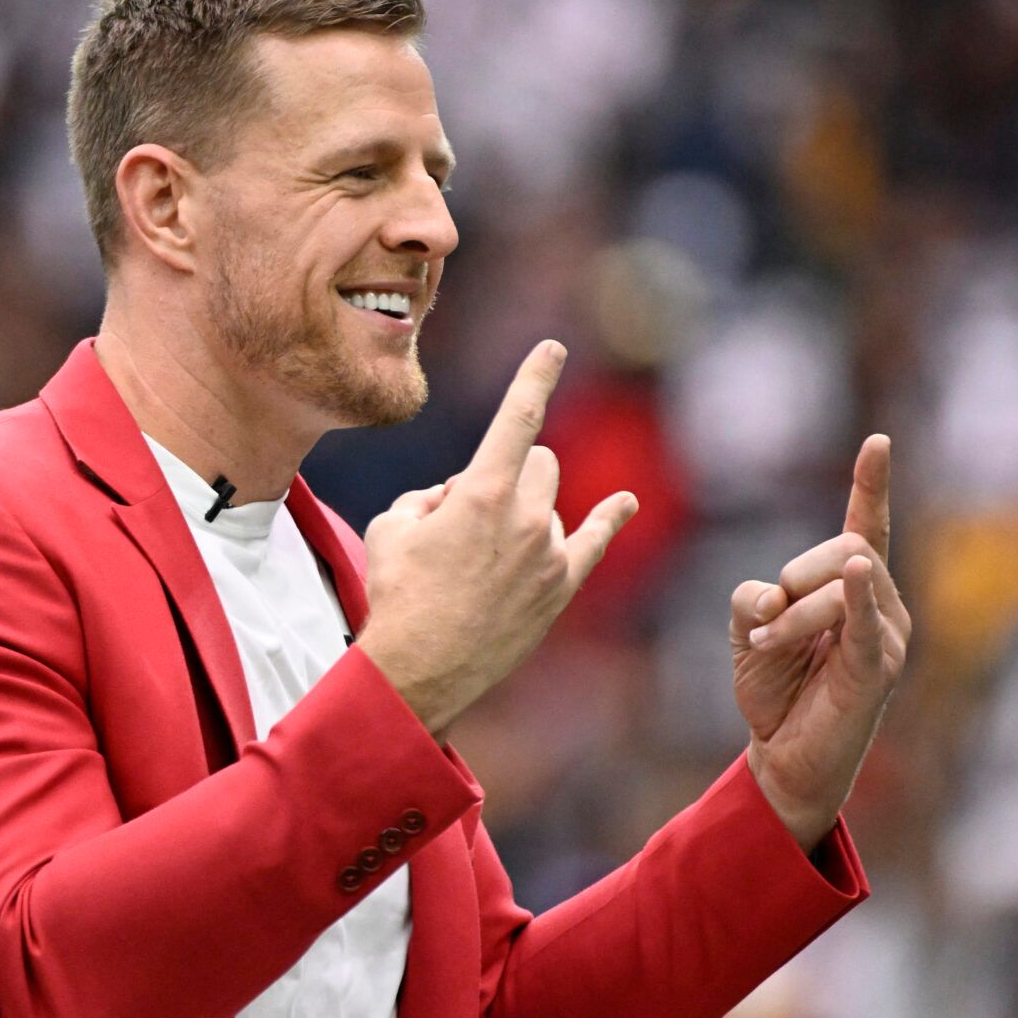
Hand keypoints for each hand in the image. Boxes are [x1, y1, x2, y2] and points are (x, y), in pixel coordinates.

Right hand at [356, 340, 637, 739]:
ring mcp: (548, 554)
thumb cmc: (397, 594)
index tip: (553, 348)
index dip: (535, 377)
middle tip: (468, 513)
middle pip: (538, 463)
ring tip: (477, 561)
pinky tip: (624, 502)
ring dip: (521, 513)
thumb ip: (432, 494)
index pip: (518, 418)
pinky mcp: (558, 588)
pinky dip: (608, 519)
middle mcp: (525, 517)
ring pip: (547, 506)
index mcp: (482, 493)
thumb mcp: (392, 524)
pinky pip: (592, 542)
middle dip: (509, 471)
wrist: (418, 669)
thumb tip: (460, 496)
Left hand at [730, 435, 910, 850]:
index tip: (877, 442)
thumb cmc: (775, 690)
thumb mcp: (750, 630)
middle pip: (845, 549)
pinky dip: (858, 597)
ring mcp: (886, 637)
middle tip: (768, 621)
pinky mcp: (876, 670)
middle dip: (796, 575)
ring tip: (770, 649)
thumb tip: (772, 593)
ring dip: (792, 616)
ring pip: (840, 587)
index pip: (866, 526)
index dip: (871, 485)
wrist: (784, 757)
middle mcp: (881, 605)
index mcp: (851, 589)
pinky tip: (861, 572)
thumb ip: (754, 598)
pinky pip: (866, 624)